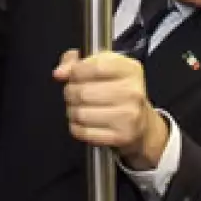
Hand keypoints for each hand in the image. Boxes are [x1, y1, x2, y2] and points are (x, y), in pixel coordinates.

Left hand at [52, 49, 167, 168]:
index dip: (75, 71)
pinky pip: (83, 132)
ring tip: (79, 108)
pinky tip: (83, 122)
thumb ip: (76, 63)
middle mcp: (132, 92)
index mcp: (129, 69)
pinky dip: (76, 127)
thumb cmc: (118, 91)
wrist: (140, 123)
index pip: (95, 67)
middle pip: (83, 92)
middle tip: (74, 93)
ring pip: (80, 113)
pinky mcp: (121, 137)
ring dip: (72, 111)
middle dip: (70, 92)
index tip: (72, 75)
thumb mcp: (102, 67)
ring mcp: (129, 116)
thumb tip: (59, 73)